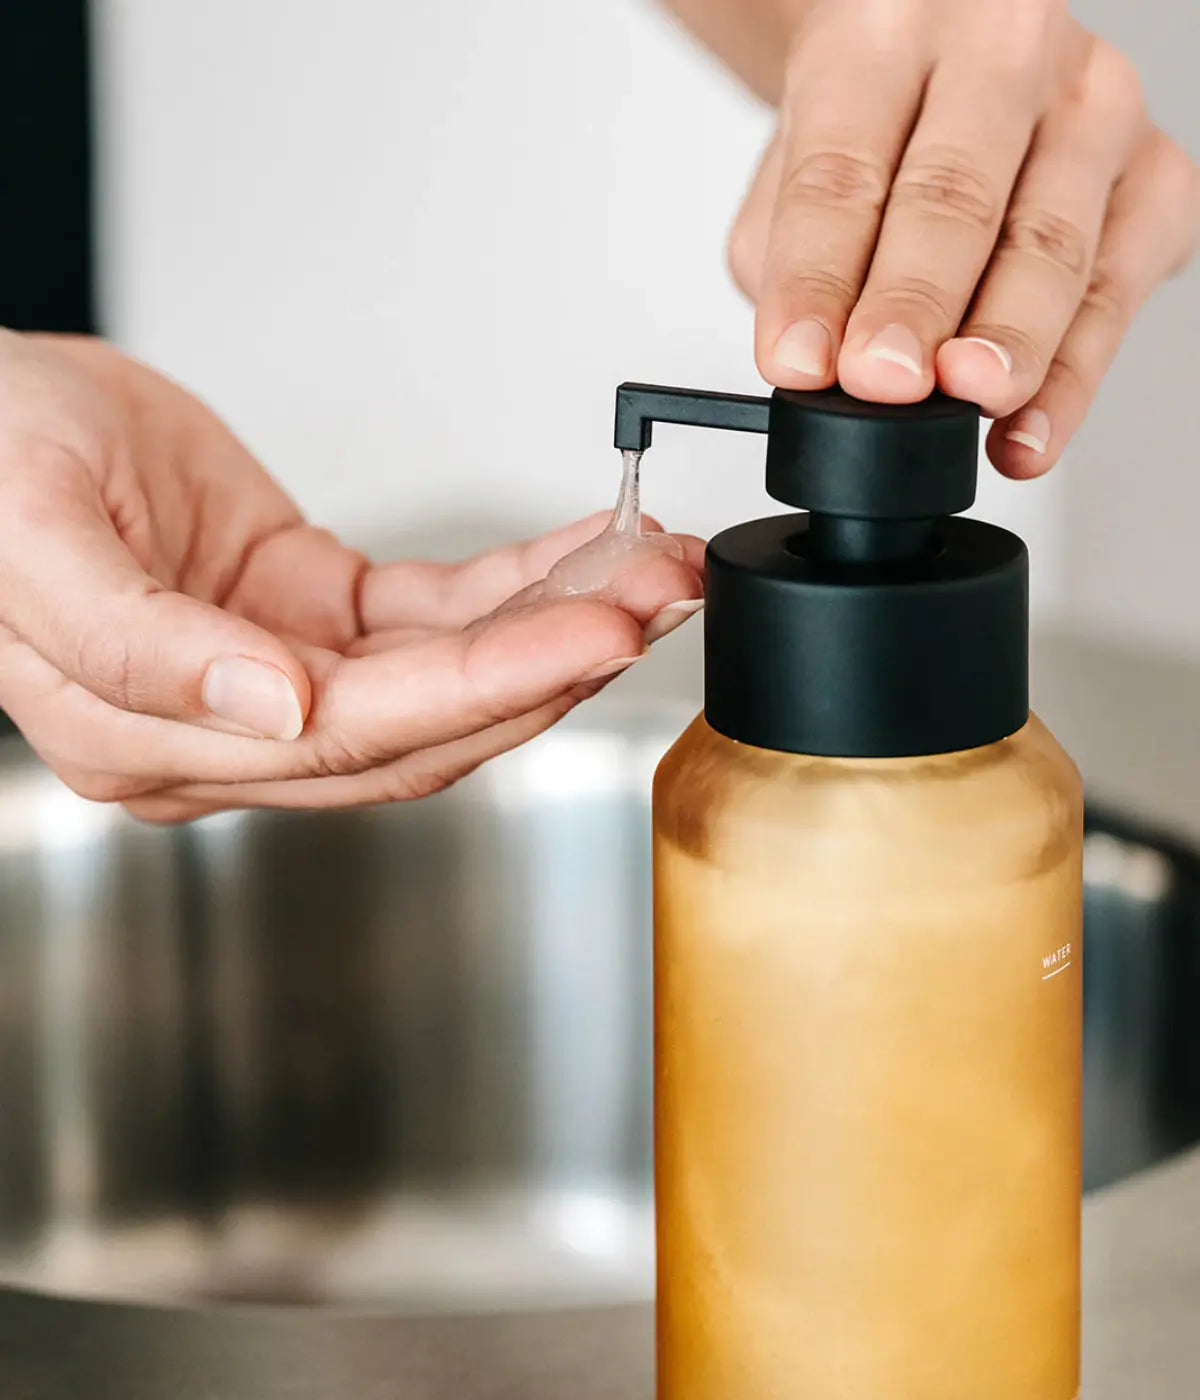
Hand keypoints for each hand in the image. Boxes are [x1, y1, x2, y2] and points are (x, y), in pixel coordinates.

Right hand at [0, 333, 703, 820]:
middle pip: (426, 722)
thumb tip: (274, 707)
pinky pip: (431, 615)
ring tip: (649, 569)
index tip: (596, 630)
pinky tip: (580, 552)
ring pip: (445, 676)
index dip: (488, 685)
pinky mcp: (310, 617)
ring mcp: (276, 678)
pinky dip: (512, 586)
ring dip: (550, 624)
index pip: (357, 734)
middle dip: (552, 661)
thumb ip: (141, 646)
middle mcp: (228, 730)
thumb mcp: (30, 540)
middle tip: (659, 596)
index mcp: (150, 739)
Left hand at [728, 1, 1199, 475]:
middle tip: (884, 380)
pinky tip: (1026, 430)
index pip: (842, 171)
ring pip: (1051, 243)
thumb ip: (789, 262)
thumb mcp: (793, 173)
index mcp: (887, 32)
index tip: (797, 363)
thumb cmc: (872, 126)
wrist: (944, 73)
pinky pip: (1114, 293)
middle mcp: (1002, 48)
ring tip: (972, 402)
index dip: (816, 278)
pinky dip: (1070, 377)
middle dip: (917, 302)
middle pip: (955, 195)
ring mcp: (1093, 106)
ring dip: (1011, 339)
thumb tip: (813, 362)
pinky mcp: (1155, 176)